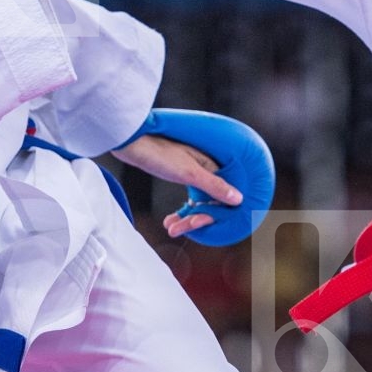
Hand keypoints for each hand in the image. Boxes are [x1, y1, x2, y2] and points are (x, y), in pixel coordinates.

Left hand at [111, 133, 242, 237]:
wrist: (132, 142)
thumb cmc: (160, 154)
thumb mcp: (188, 173)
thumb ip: (214, 186)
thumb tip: (239, 199)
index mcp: (213, 165)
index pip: (224, 195)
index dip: (214, 212)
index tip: (199, 224)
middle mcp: (207, 169)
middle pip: (211, 201)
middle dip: (195, 219)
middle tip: (178, 229)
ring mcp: (194, 173)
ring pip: (199, 203)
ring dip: (186, 218)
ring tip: (171, 228)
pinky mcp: (181, 176)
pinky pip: (189, 199)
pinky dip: (180, 212)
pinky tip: (170, 221)